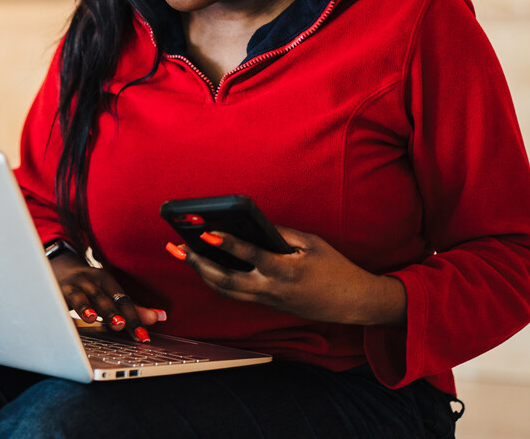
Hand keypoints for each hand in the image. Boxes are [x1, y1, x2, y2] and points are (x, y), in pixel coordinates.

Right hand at [49, 250, 166, 341]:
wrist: (58, 266)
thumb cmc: (89, 286)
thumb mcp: (109, 293)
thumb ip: (132, 308)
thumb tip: (161, 317)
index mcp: (107, 281)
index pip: (123, 300)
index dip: (134, 317)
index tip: (143, 336)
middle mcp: (92, 281)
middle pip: (105, 298)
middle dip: (114, 312)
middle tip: (121, 326)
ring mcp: (74, 285)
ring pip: (83, 297)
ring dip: (90, 308)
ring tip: (95, 318)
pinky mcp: (57, 290)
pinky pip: (63, 300)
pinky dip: (68, 309)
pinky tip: (71, 319)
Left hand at [170, 227, 406, 325]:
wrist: (352, 302)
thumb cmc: (334, 268)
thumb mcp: (312, 244)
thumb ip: (280, 234)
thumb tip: (251, 225)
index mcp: (286, 270)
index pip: (250, 256)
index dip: (227, 244)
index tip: (205, 231)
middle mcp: (272, 289)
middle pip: (227, 280)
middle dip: (199, 264)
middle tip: (177, 248)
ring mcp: (268, 300)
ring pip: (226, 290)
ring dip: (201, 273)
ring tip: (182, 254)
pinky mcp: (267, 304)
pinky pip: (235, 293)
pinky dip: (216, 280)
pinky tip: (203, 266)